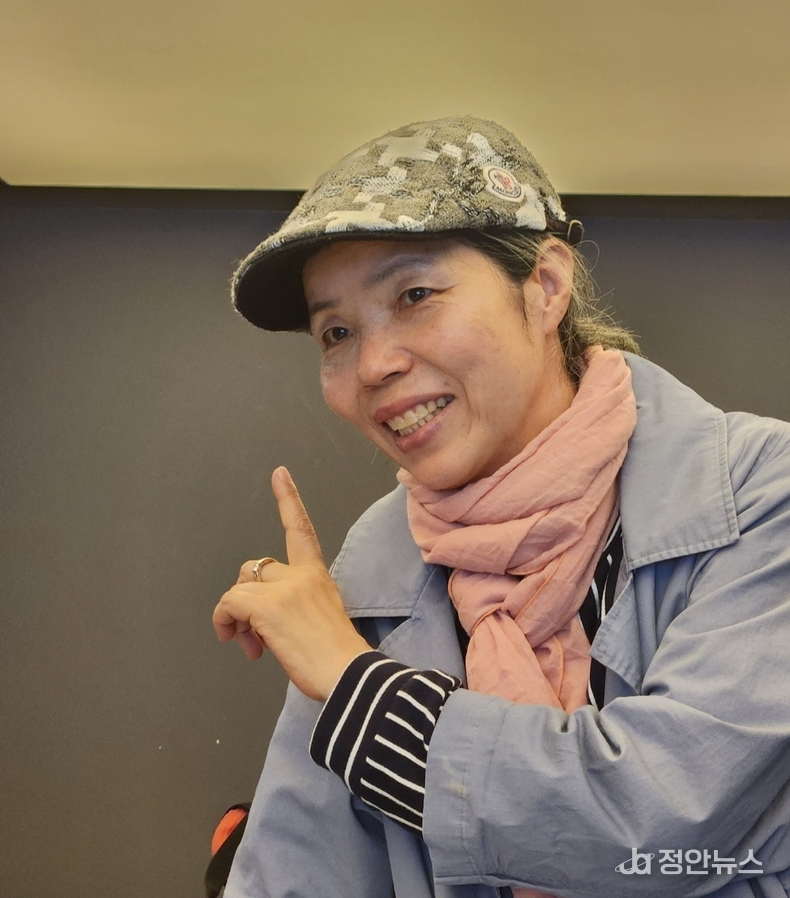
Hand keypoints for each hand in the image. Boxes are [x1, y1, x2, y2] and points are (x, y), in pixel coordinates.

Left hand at [213, 466, 371, 700]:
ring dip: (235, 616)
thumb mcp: (321, 617)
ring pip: (239, 588)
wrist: (348, 675)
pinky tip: (236, 640)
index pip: (300, 529)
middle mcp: (301, 575)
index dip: (288, 499)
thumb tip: (258, 622)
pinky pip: (229, 603)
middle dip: (245, 596)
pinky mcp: (267, 606)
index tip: (279, 474)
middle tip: (251, 633)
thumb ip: (293, 605)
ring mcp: (284, 588)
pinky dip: (225, 621)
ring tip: (249, 644)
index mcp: (317, 575)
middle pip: (255, 568)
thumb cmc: (338, 659)